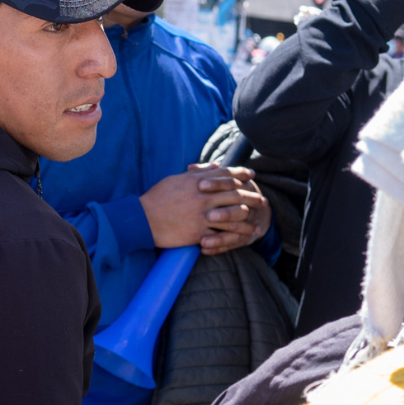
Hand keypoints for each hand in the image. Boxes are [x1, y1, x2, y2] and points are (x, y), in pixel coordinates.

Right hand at [140, 165, 269, 252]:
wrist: (142, 219)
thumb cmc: (157, 197)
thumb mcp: (176, 179)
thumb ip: (198, 172)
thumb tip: (215, 166)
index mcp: (197, 182)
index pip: (225, 175)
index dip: (240, 174)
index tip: (251, 176)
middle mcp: (203, 197)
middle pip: (234, 195)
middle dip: (251, 197)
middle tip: (261, 200)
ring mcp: (201, 216)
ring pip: (233, 215)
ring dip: (247, 218)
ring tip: (257, 220)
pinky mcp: (198, 233)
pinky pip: (221, 235)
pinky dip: (234, 236)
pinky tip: (243, 238)